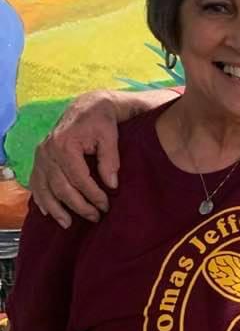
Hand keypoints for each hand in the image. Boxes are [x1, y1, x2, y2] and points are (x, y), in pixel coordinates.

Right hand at [31, 91, 120, 227]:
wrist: (88, 107)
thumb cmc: (101, 121)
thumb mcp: (110, 136)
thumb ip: (110, 160)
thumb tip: (112, 185)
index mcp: (65, 145)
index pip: (79, 178)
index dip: (93, 195)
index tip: (106, 206)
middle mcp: (48, 151)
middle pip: (61, 187)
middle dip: (78, 205)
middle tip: (95, 217)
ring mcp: (41, 156)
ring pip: (45, 188)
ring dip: (56, 208)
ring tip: (68, 223)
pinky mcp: (40, 159)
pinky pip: (36, 183)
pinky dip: (41, 198)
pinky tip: (47, 212)